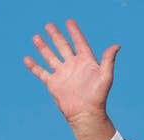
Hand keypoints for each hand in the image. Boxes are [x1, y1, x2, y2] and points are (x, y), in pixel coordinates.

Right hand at [24, 20, 119, 139]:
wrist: (86, 113)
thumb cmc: (98, 96)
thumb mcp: (105, 76)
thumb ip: (108, 60)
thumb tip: (116, 45)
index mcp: (86, 62)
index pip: (80, 43)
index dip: (75, 33)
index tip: (69, 22)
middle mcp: (73, 66)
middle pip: (63, 47)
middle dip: (56, 36)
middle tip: (49, 25)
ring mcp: (62, 74)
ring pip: (50, 57)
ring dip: (43, 47)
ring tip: (36, 37)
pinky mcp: (53, 83)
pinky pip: (41, 72)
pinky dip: (34, 66)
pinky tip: (27, 58)